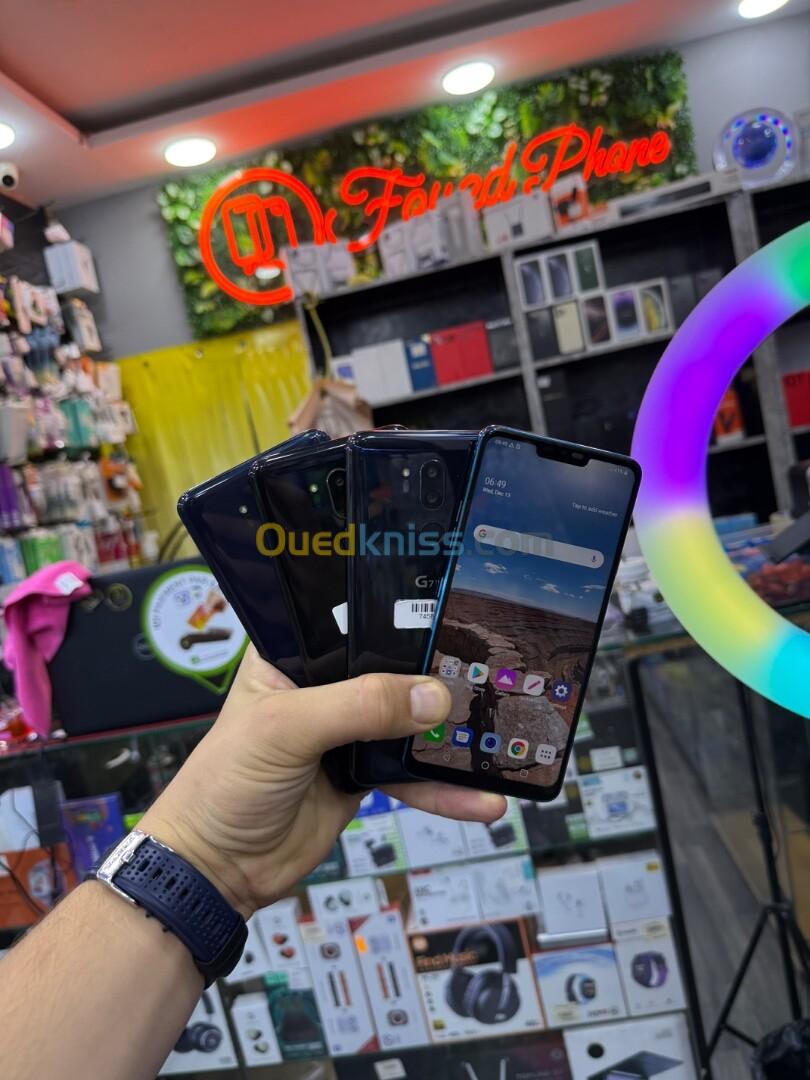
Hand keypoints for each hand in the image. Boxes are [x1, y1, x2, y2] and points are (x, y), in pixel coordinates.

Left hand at [139, 646, 505, 916]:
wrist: (217, 869)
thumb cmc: (226, 782)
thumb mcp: (285, 728)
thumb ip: (357, 706)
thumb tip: (433, 697)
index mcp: (294, 654)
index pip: (350, 618)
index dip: (395, 611)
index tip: (454, 604)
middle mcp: (324, 685)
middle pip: (392, 667)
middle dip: (438, 671)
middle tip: (494, 666)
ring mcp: (347, 731)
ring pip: (410, 722)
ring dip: (450, 734)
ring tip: (500, 737)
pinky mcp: (364, 775)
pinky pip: (414, 776)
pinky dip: (446, 790)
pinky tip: (483, 800)